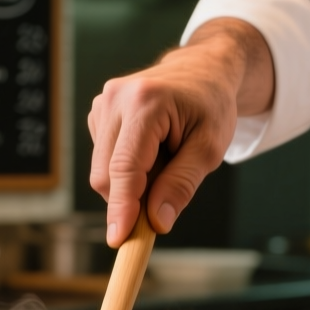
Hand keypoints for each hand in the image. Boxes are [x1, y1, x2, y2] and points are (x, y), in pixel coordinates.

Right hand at [88, 18, 272, 246]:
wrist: (202, 70)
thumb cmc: (211, 106)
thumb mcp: (210, 149)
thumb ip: (182, 184)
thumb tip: (156, 222)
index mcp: (146, 102)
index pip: (125, 167)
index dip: (121, 207)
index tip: (118, 239)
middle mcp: (115, 98)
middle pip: (106, 175)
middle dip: (131, 198)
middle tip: (167, 194)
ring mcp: (102, 103)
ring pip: (102, 171)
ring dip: (131, 181)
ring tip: (164, 158)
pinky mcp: (98, 113)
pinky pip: (104, 159)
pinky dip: (126, 168)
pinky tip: (150, 150)